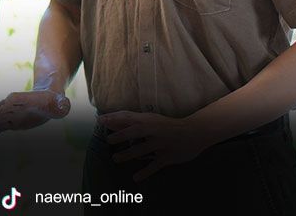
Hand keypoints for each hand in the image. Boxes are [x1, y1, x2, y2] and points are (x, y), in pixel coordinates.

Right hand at [0, 89, 70, 140]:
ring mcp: (12, 114)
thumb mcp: (58, 102)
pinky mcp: (13, 122)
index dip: (8, 104)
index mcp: (25, 98)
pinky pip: (2, 127)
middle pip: (3, 109)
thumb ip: (60, 105)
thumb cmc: (53, 101)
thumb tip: (64, 106)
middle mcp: (15, 106)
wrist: (48, 101)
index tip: (1, 110)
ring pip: (0, 119)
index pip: (14, 99)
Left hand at [96, 111, 213, 180]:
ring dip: (128, 154)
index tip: (101, 121)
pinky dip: (145, 172)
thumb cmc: (166, 125)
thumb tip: (108, 121)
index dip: (115, 118)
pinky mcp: (167, 157)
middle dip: (121, 135)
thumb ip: (130, 120)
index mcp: (148, 120)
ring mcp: (161, 144)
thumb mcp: (150, 119)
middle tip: (109, 140)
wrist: (194, 132)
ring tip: (116, 159)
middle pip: (136, 131)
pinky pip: (155, 165)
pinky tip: (135, 177)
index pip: (129, 117)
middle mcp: (154, 131)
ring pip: (143, 149)